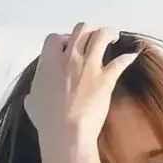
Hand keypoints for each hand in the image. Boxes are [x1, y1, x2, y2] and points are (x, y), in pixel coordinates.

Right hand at [23, 23, 140, 146]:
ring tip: (112, 38)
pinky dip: (126, 57)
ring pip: (101, 35)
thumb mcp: (32, 103)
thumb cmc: (46, 121)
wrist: (66, 133)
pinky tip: (131, 56)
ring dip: (108, 34)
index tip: (67, 48)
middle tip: (91, 40)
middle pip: (81, 29)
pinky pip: (119, 62)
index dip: (62, 40)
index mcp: (49, 62)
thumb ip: (34, 92)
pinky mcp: (105, 79)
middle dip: (87, 32)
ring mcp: (89, 66)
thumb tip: (32, 95)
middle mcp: (70, 58)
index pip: (55, 38)